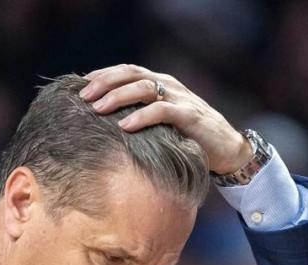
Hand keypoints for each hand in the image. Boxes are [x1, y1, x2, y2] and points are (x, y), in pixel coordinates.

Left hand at [80, 64, 252, 174]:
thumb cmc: (188, 138)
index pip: (127, 71)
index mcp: (160, 84)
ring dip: (118, 96)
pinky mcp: (189, 116)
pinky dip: (141, 117)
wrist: (227, 150)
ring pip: (143, 88)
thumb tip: (105, 123)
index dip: (103, 74)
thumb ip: (141, 116)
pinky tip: (124, 126)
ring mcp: (180, 99)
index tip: (80, 86)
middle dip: (104, 82)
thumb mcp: (161, 124)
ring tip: (98, 109)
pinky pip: (162, 111)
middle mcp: (168, 86)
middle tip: (83, 96)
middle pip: (131, 74)